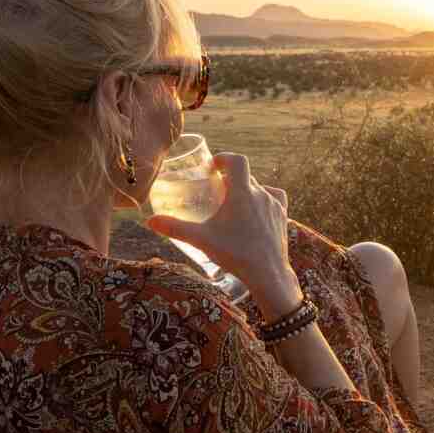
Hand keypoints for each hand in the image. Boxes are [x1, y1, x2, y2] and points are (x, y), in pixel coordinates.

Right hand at [147, 153, 301, 313]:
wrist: (267, 273)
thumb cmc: (235, 253)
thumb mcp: (201, 239)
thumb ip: (175, 228)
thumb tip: (150, 221)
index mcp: (242, 192)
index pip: (237, 161)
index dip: (224, 158)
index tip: (213, 166)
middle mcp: (261, 194)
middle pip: (246, 175)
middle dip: (231, 178)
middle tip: (217, 188)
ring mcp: (275, 205)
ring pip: (260, 188)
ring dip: (247, 189)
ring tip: (234, 202)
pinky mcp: (283, 217)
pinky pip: (274, 199)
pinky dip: (264, 199)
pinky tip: (257, 209)